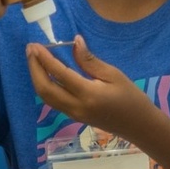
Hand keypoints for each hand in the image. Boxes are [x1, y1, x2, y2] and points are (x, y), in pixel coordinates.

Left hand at [25, 35, 155, 138]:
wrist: (139, 126)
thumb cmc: (131, 98)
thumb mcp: (114, 74)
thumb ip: (90, 60)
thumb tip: (75, 42)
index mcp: (88, 94)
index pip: (60, 74)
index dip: (45, 59)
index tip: (35, 45)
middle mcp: (76, 107)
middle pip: (45, 89)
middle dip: (34, 68)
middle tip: (30, 49)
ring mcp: (73, 114)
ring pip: (46, 97)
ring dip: (36, 77)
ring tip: (34, 58)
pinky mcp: (74, 116)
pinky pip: (53, 101)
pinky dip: (45, 85)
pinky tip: (45, 72)